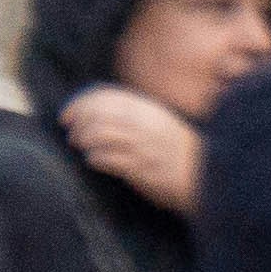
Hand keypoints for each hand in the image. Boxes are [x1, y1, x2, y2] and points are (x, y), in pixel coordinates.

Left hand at [62, 84, 204, 212]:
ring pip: (98, 134)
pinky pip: (107, 159)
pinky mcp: (142, 169)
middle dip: (77, 122)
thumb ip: (130, 113)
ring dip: (83, 140)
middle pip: (97, 114)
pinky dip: (94, 158)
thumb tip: (90, 111)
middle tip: (71, 133)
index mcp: (147, 109)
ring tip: (81, 146)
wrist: (204, 176)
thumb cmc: (175, 149)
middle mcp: (143, 124)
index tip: (66, 115)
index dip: (79, 104)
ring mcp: (143, 146)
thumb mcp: (156, 121)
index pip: (104, 96)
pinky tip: (93, 161)